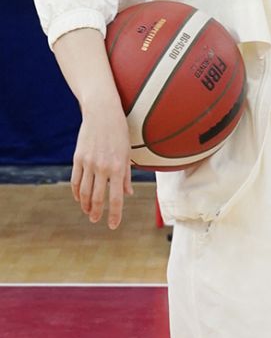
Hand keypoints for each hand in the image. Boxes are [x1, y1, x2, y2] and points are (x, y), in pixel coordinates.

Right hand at [71, 102, 132, 229]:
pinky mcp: (78, 158)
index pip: (116, 198)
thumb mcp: (127, 152)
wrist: (102, 112)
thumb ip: (127, 175)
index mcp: (118, 167)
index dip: (114, 214)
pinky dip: (77, 192)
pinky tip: (79, 198)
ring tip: (88, 212)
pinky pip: (76, 180)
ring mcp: (89, 163)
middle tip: (96, 220)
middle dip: (97, 212)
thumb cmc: (119, 131)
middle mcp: (103, 167)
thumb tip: (128, 194)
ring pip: (85, 192)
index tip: (113, 225)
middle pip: (98, 198)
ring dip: (85, 205)